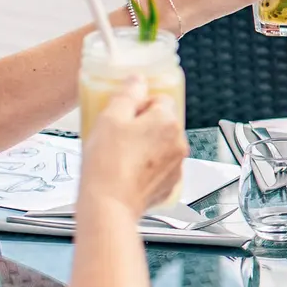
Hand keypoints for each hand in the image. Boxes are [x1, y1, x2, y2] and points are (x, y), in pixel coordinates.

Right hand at [79, 79, 187, 215]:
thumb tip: (137, 80)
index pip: (161, 99)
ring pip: (161, 145)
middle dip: (142, 125)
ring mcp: (176, 166)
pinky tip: (126, 171)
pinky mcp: (169, 185)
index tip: (124, 113)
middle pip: (162, 122)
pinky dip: (146, 166)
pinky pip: (159, 166)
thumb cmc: (108, 164)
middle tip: (118, 134)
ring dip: (145, 145)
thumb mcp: (110, 118)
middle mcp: (179, 143)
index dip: (140, 104)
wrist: (108, 205)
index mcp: (168, 122)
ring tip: (119, 155)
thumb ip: (127, 94)